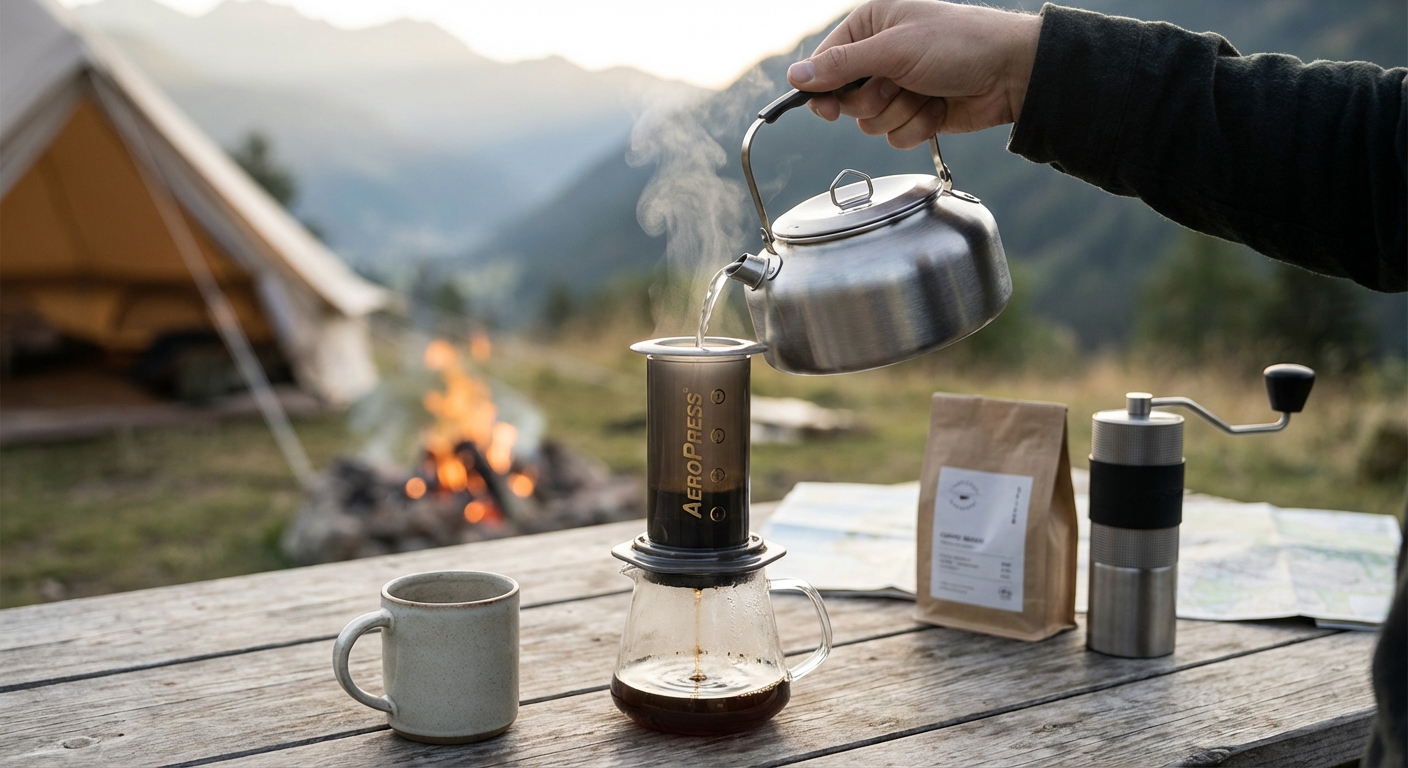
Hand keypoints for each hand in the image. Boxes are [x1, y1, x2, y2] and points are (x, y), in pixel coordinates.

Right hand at [786, 0, 1041, 147]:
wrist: (1011, 74)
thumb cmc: (959, 45)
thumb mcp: (895, 49)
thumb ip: (842, 65)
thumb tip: (795, 76)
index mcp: (870, 26)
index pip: (825, 63)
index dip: (823, 89)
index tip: (829, 108)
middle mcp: (880, 55)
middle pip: (845, 99)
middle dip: (875, 100)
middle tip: (899, 86)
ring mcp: (898, 86)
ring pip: (870, 123)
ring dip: (900, 114)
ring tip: (927, 93)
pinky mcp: (914, 112)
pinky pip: (894, 136)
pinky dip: (917, 127)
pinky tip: (938, 108)